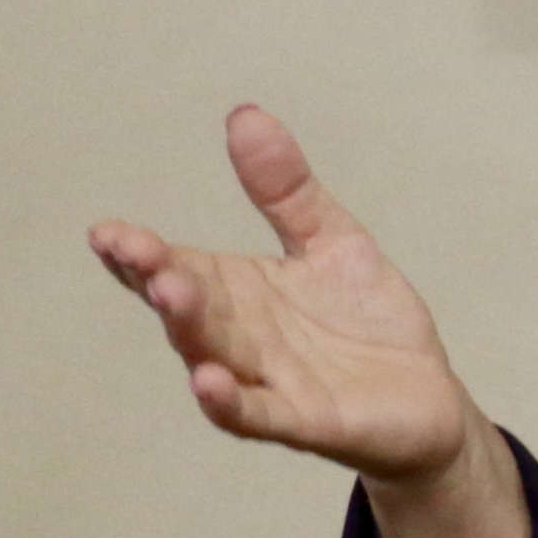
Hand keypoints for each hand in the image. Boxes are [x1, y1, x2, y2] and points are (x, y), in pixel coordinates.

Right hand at [87, 106, 473, 482]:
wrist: (430, 401)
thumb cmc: (368, 324)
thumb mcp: (332, 242)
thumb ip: (288, 191)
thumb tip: (245, 114)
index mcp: (237, 293)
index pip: (177, 267)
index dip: (138, 253)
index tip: (107, 231)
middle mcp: (240, 339)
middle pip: (188, 308)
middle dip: (158, 278)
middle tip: (133, 250)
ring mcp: (270, 383)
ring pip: (214, 355)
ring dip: (188, 327)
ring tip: (167, 291)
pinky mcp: (307, 422)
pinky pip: (258, 414)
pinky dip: (230, 402)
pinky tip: (207, 382)